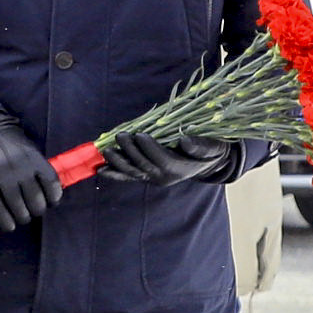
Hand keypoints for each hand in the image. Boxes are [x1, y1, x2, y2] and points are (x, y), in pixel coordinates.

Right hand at [0, 118, 65, 231]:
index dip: (54, 198)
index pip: (51, 184)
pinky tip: (9, 226)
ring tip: (22, 217)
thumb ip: (39, 170)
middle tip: (33, 210)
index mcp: (34, 159)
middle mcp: (20, 169)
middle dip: (37, 210)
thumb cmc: (11, 145)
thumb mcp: (30, 151)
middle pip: (36, 200)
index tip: (52, 203)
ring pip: (18, 207)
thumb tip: (50, 194)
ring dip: (23, 217)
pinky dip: (4, 220)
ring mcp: (2, 177)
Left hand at [102, 132, 241, 187]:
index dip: (150, 148)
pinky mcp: (146, 176)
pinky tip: (101, 169)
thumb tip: (185, 141)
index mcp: (180, 168)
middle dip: (131, 150)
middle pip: (144, 165)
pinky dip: (115, 174)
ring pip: (133, 172)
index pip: (162, 159)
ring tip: (106, 150)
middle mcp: (165, 176)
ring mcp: (154, 178)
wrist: (208, 162)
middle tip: (121, 135)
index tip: (141, 135)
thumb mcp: (212, 146)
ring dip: (118, 162)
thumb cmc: (210, 150)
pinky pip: (128, 177)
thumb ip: (200, 146)